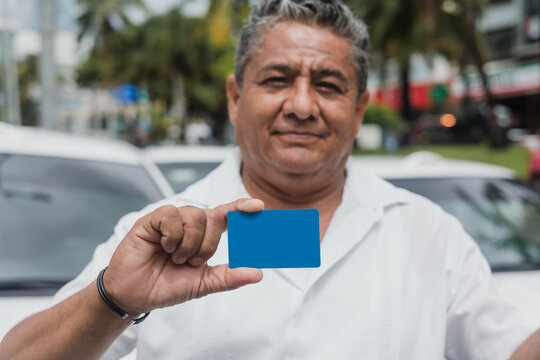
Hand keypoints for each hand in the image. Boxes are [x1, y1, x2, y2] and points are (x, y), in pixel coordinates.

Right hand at [102, 198, 263, 314]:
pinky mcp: (152, 220)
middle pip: (214, 217)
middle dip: (207, 245)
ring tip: (174, 257)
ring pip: (195, 216)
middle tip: (190, 262)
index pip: (227, 215)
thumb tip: (258, 273)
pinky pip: (172, 216)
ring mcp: (171, 219)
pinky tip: (163, 247)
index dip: (241, 207)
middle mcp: (189, 223)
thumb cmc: (167, 285)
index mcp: (204, 235)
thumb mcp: (203, 283)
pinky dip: (172, 236)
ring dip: (188, 244)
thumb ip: (229, 277)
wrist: (135, 295)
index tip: (259, 206)